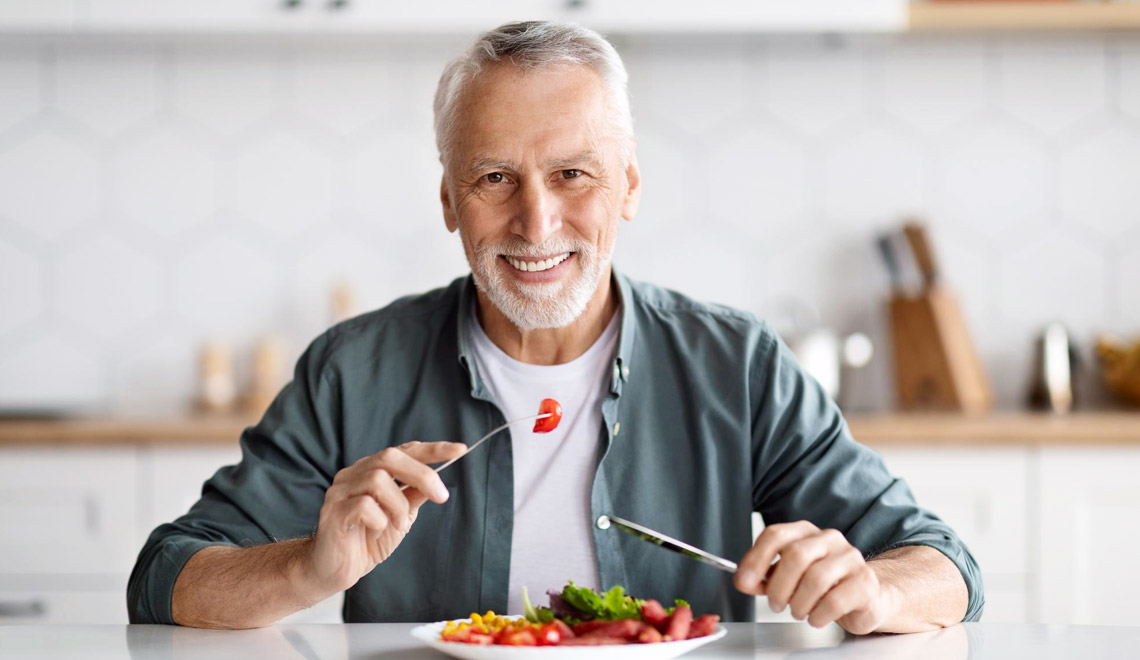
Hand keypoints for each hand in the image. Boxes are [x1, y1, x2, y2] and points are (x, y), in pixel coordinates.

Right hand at [300, 441, 466, 600]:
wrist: (335, 570)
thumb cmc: (367, 541)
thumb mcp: (400, 517)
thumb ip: (414, 496)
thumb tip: (438, 482)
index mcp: (371, 471)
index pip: (404, 451)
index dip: (432, 449)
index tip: (460, 450)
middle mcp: (354, 474)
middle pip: (389, 457)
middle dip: (422, 474)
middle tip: (442, 496)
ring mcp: (340, 492)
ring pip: (377, 480)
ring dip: (398, 505)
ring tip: (398, 525)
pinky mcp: (332, 513)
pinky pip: (363, 506)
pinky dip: (379, 520)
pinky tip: (375, 532)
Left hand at [733, 521, 894, 633]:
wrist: (865, 597)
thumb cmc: (823, 586)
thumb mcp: (787, 579)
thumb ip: (763, 579)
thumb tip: (744, 580)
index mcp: (805, 532)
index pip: (775, 534)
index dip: (756, 558)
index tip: (744, 580)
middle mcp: (829, 539)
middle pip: (795, 555)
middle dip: (779, 586)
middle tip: (776, 604)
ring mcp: (850, 558)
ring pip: (816, 578)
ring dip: (799, 603)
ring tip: (798, 611)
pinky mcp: (865, 582)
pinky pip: (835, 600)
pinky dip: (818, 615)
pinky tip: (816, 617)